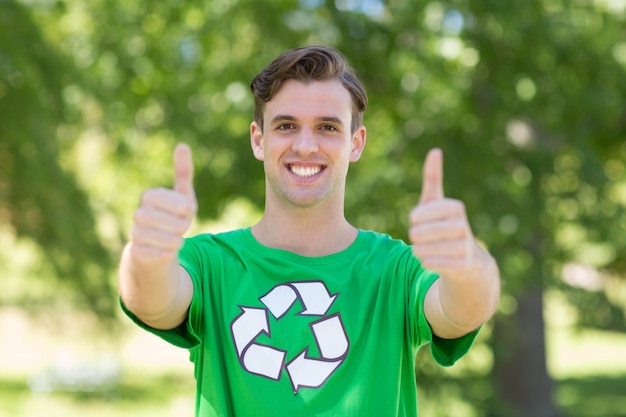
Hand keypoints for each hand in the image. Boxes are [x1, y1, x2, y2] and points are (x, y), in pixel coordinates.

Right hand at [129, 143, 196, 263]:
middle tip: (184, 228)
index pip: (160, 197)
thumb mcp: (184, 197)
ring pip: (156, 237)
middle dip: (178, 224)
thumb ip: (183, 173)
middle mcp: (139, 214)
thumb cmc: (174, 219)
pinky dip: (166, 253)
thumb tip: (182, 145)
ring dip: (174, 240)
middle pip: (158, 218)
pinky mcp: (135, 253)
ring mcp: (135, 233)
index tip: (188, 211)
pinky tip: (169, 251)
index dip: (178, 205)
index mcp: (149, 197)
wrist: (159, 250)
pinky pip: (153, 253)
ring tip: (178, 240)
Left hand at [408, 148, 480, 280]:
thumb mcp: (437, 202)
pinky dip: (427, 262)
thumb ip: (434, 178)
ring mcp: (465, 248)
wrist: (469, 260)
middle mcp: (463, 227)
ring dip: (419, 249)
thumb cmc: (446, 224)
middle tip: (417, 236)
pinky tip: (430, 259)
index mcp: (456, 208)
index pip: (422, 212)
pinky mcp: (463, 266)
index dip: (416, 216)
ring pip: (425, 249)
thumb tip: (435, 151)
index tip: (414, 218)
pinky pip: (433, 264)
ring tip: (422, 248)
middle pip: (420, 232)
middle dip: (415, 235)